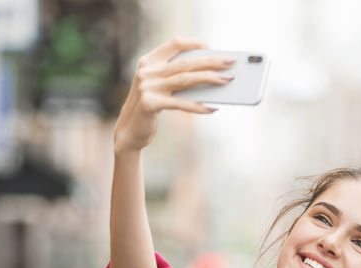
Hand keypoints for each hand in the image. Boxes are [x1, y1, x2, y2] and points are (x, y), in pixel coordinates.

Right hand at [113, 37, 234, 153]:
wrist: (129, 131)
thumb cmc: (151, 107)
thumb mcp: (160, 88)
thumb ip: (177, 77)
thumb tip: (211, 74)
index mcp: (148, 61)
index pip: (174, 43)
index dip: (194, 43)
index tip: (211, 47)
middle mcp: (147, 71)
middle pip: (185, 62)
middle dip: (211, 61)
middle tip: (230, 62)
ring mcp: (147, 87)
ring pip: (185, 79)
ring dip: (210, 79)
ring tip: (227, 80)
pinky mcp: (150, 104)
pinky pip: (181, 103)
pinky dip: (198, 107)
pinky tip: (212, 109)